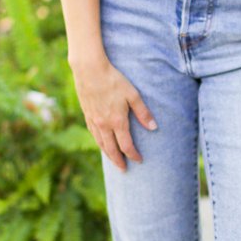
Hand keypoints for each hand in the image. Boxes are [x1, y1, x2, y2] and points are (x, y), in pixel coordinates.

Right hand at [73, 56, 157, 171]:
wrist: (89, 69)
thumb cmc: (114, 80)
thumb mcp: (132, 94)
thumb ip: (143, 112)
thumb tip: (154, 128)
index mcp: (117, 121)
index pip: (126, 146)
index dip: (133, 155)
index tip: (139, 160)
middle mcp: (104, 124)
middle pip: (112, 149)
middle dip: (119, 161)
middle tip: (124, 170)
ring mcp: (94, 120)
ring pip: (101, 143)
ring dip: (108, 154)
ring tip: (113, 160)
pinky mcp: (87, 114)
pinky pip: (93, 134)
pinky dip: (99, 142)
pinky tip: (101, 142)